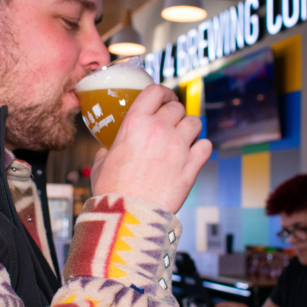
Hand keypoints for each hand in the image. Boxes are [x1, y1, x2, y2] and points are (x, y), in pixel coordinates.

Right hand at [90, 84, 211, 213]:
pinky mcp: (191, 165)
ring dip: (189, 128)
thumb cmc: (112, 191)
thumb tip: (106, 151)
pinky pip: (206, 145)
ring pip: (195, 122)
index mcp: (135, 123)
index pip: (155, 91)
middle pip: (177, 107)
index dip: (163, 93)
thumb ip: (106, 151)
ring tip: (183, 138)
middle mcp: (159, 129)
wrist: (129, 215)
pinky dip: (201, 148)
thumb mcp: (100, 164)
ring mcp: (178, 146)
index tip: (164, 99)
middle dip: (175, 113)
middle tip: (172, 124)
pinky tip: (194, 154)